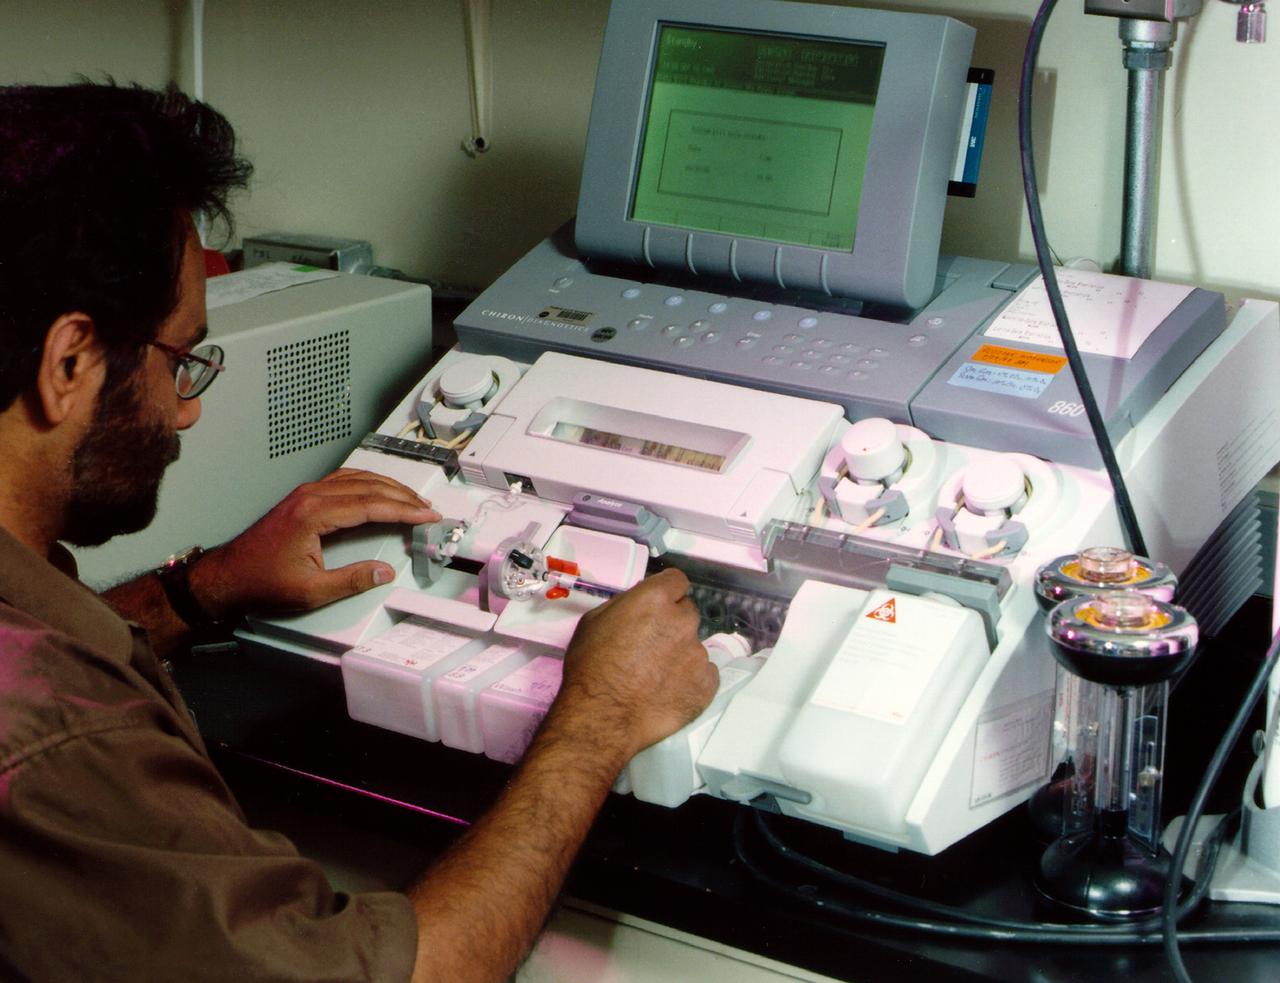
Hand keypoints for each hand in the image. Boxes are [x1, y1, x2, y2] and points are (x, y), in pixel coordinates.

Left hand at [190, 468, 440, 616]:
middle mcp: (310, 497)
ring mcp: (305, 494)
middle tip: (426, 508)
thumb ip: (352, 580)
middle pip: (369, 487)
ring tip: (411, 498)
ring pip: (357, 479)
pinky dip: (368, 484)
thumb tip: (382, 572)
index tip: (426, 515)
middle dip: (403, 496)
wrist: (227, 576)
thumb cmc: (259, 581)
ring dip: (387, 487)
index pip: (372, 505)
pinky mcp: (302, 498)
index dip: (405, 511)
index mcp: (314, 514)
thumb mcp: (311, 590)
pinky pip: (343, 480)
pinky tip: (378, 490)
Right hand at [550, 568, 717, 762]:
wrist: (602, 716)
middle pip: (686, 613)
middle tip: (651, 647)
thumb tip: (639, 605)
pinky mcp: (707, 683)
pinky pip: (704, 674)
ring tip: (655, 677)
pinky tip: (668, 691)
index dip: (666, 594)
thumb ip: (625, 606)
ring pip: (693, 646)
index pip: (676, 581)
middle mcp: (684, 621)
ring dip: (680, 655)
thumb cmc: (590, 668)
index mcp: (656, 599)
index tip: (658, 607)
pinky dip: (690, 680)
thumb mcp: (594, 622)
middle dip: (672, 625)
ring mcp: (699, 653)